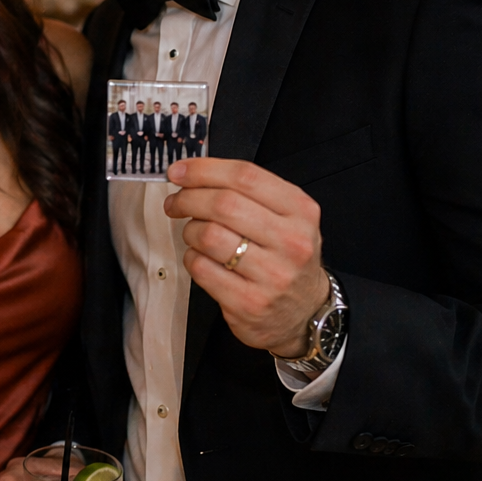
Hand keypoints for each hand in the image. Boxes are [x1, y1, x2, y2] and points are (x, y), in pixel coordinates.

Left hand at [164, 158, 329, 356]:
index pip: (245, 176)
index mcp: (300, 211)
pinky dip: (192, 258)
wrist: (306, 311)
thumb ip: (246, 192)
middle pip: (223, 204)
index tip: (178, 171)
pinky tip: (202, 258)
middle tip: (175, 203)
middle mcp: (291, 241)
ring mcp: (272, 275)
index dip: (203, 170)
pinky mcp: (249, 302)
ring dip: (190, 230)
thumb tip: (189, 173)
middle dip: (188, 199)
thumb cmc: (284, 256)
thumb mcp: (285, 217)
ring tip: (194, 234)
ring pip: (208, 236)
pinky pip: (201, 268)